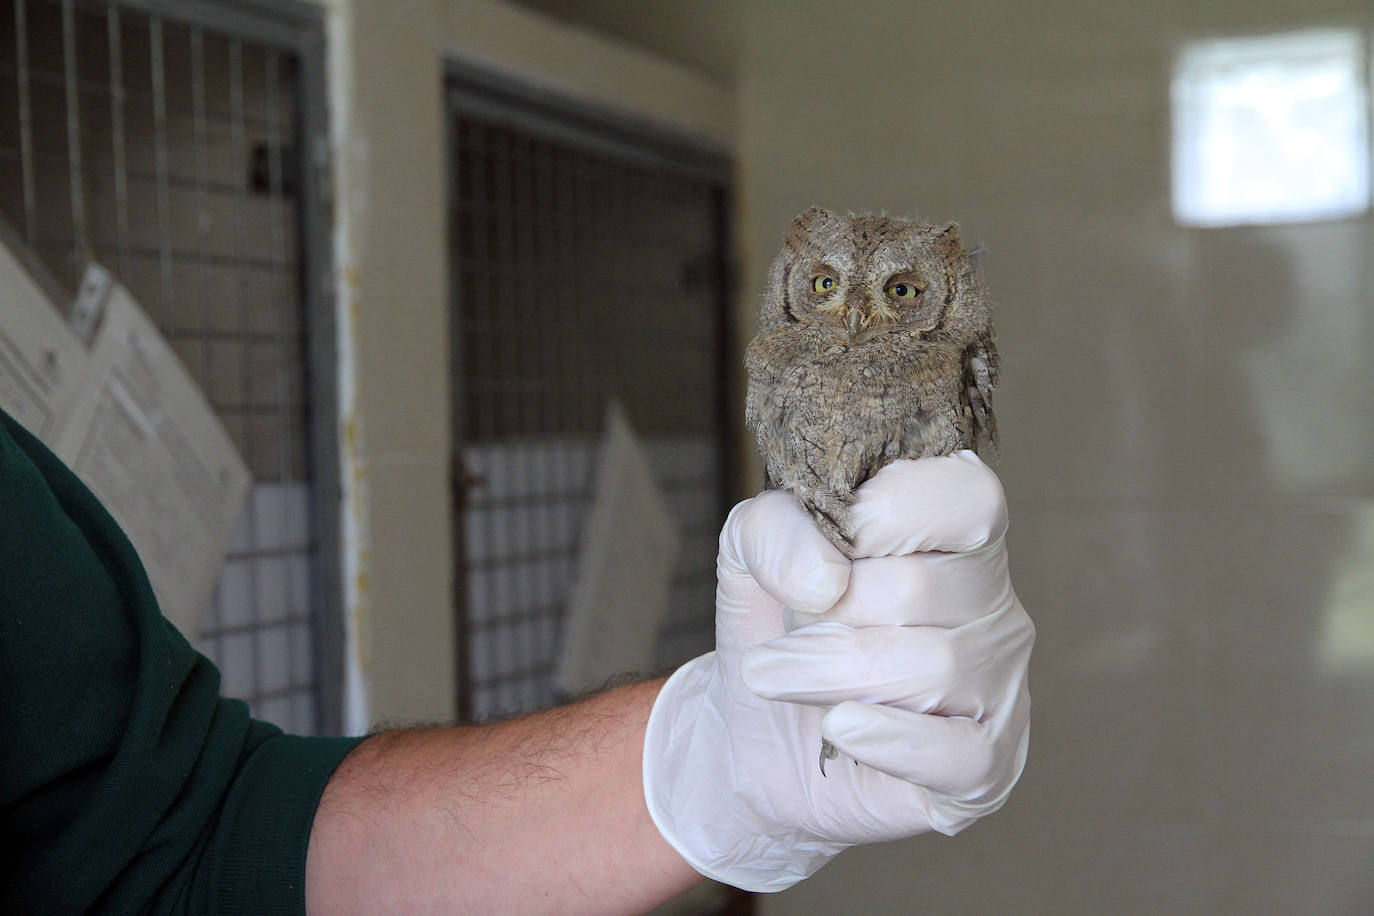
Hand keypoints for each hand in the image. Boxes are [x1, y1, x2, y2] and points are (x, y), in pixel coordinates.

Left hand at [641, 451, 1033, 891]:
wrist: (760, 740)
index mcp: (952, 535)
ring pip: (934, 668)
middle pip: (921, 588)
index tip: (830, 544)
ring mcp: (998, 683)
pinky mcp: (988, 762)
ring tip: (773, 678)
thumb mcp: (750, 556)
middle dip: (827, 615)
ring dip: (831, 674)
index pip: (967, 499)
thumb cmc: (780, 630)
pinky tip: (838, 728)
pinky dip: (889, 740)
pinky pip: (959, 753)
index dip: (888, 515)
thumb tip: (825, 577)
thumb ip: (772, 530)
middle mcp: (990, 602)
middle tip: (775, 640)